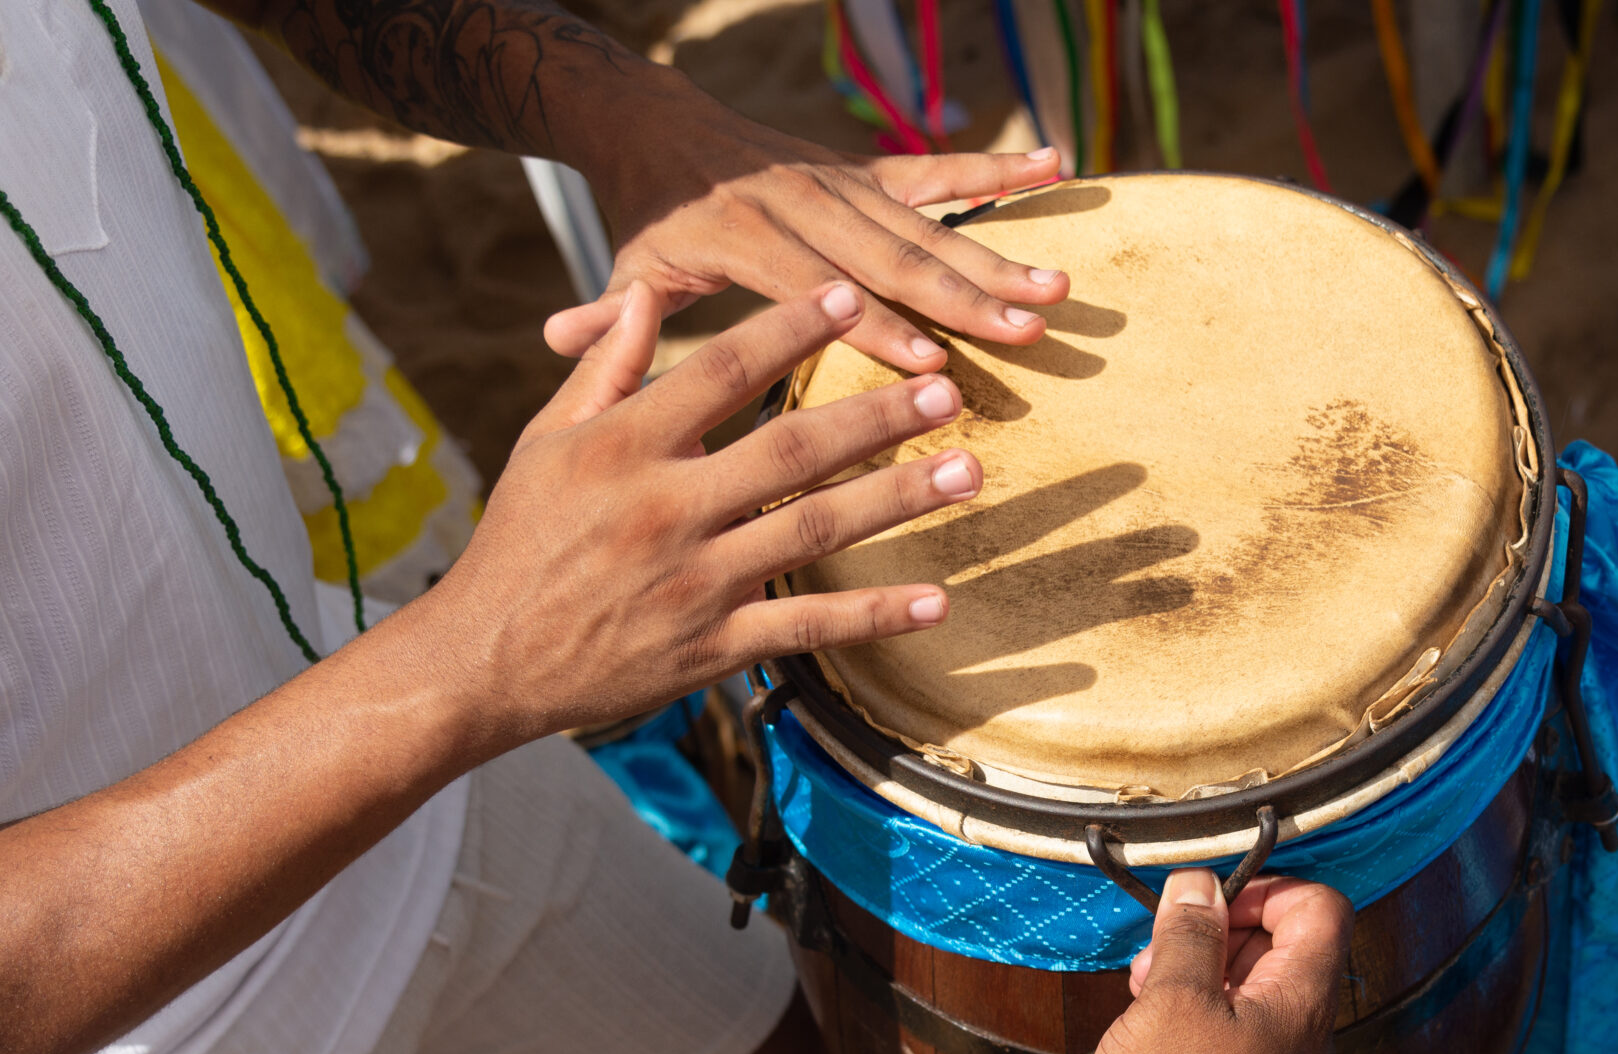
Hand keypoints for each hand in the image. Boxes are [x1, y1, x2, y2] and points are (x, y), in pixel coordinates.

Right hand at [410, 278, 977, 750]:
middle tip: (947, 390)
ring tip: (966, 472)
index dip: (790, 331)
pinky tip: (936, 600)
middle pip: (791, 449)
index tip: (852, 297)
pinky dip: (874, 615)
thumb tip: (647, 293)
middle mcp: (665, 508)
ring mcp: (693, 581)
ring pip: (814, 531)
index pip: (721, 370)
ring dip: (897, 500)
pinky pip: (807, 629)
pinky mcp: (711, 647)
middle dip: (876, 417)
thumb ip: (606, 369)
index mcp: (623, 446)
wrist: (485, 659)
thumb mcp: (546, 442)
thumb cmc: (521, 540)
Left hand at [549, 100, 1071, 374]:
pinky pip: (938, 169)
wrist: (656, 123)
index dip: (875, 327)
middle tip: (1029, 329)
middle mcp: (803, 202)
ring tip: (1058, 286)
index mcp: (746, 236)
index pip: (820, 289)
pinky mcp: (865, 167)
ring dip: (996, 255)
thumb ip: (610, 317)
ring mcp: (841, 181)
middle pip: (893, 256)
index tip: (930, 366)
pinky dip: (997, 168)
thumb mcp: (626, 265)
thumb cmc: (648, 218)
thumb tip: (559, 338)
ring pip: (927, 223)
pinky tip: (1056, 166)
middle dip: (965, 295)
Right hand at [1080, 873, 1352, 1053]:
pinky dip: (1196, 1019)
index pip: (1322, 908)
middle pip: (1284, 948)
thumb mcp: (1171, 1001)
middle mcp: (1306, 1039)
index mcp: (1303, 1004)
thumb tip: (1198, 886)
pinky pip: (1235, 1038)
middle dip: (1219, 934)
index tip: (1206, 903)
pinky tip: (1149, 1036)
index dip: (1265, 889)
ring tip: (1143, 993)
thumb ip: (1190, 935)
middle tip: (1159, 953)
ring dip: (1199, 976)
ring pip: (1252, 994)